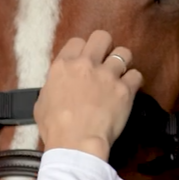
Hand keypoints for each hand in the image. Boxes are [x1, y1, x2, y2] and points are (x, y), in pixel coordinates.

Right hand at [34, 30, 143, 161]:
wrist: (75, 142)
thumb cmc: (55, 127)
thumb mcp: (42, 103)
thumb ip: (51, 88)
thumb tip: (57, 88)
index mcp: (63, 66)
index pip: (77, 41)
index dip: (83, 50)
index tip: (86, 61)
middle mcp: (86, 64)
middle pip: (102, 37)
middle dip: (105, 47)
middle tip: (105, 61)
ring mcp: (107, 75)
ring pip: (124, 52)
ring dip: (122, 63)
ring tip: (120, 74)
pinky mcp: (124, 89)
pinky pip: (136, 75)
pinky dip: (134, 82)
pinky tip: (128, 90)